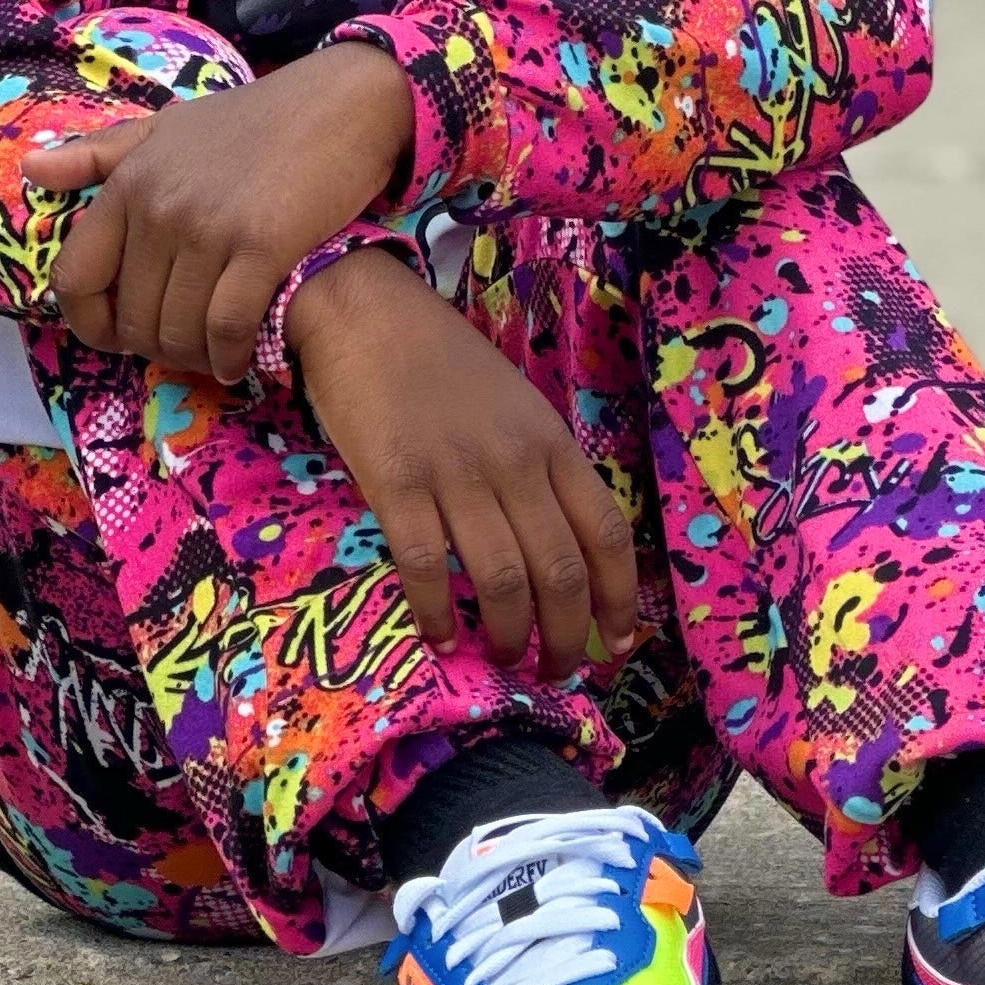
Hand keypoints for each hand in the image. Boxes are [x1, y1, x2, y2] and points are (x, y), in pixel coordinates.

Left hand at [30, 42, 416, 380]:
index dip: (89, 322)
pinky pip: (229, 326)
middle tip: (182, 350)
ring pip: (179, 328)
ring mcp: (210, 228)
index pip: (76, 276)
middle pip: (133, 315)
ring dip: (194, 358)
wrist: (344, 104)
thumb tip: (30, 169)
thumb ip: (99, 154)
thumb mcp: (168, 127)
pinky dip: (230, 356)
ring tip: (212, 358)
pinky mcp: (263, 247)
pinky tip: (239, 362)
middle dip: (154, 347)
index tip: (118, 336)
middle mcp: (160, 208)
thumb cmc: (256, 119)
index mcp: (129, 183)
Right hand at [288, 247, 642, 680]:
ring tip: (503, 661)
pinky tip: (438, 638)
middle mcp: (516, 463)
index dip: (618, 598)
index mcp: (552, 444)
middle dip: (566, 636)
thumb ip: (540, 470)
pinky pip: (425, 564)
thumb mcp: (517, 409)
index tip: (617, 643)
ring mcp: (457, 474)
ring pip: (504, 578)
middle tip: (556, 671)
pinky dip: (436, 612)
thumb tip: (559, 542)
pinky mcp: (396, 482)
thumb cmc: (442, 364)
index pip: (606, 533)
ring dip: (509, 635)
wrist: (366, 313)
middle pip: (562, 571)